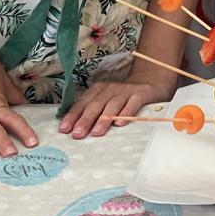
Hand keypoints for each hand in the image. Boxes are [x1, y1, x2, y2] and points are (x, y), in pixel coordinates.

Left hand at [59, 80, 175, 139]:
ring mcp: (126, 91)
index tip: (64, 130)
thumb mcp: (105, 101)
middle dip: (85, 120)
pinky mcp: (141, 93)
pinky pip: (133, 103)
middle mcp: (110, 89)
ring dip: (103, 119)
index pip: (82, 103)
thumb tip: (73, 130)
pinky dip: (126, 113)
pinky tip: (120, 123)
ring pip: (113, 105)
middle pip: (96, 105)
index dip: (73, 116)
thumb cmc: (122, 97)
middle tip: (77, 134)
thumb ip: (92, 112)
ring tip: (96, 133)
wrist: (150, 81)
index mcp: (98, 90)